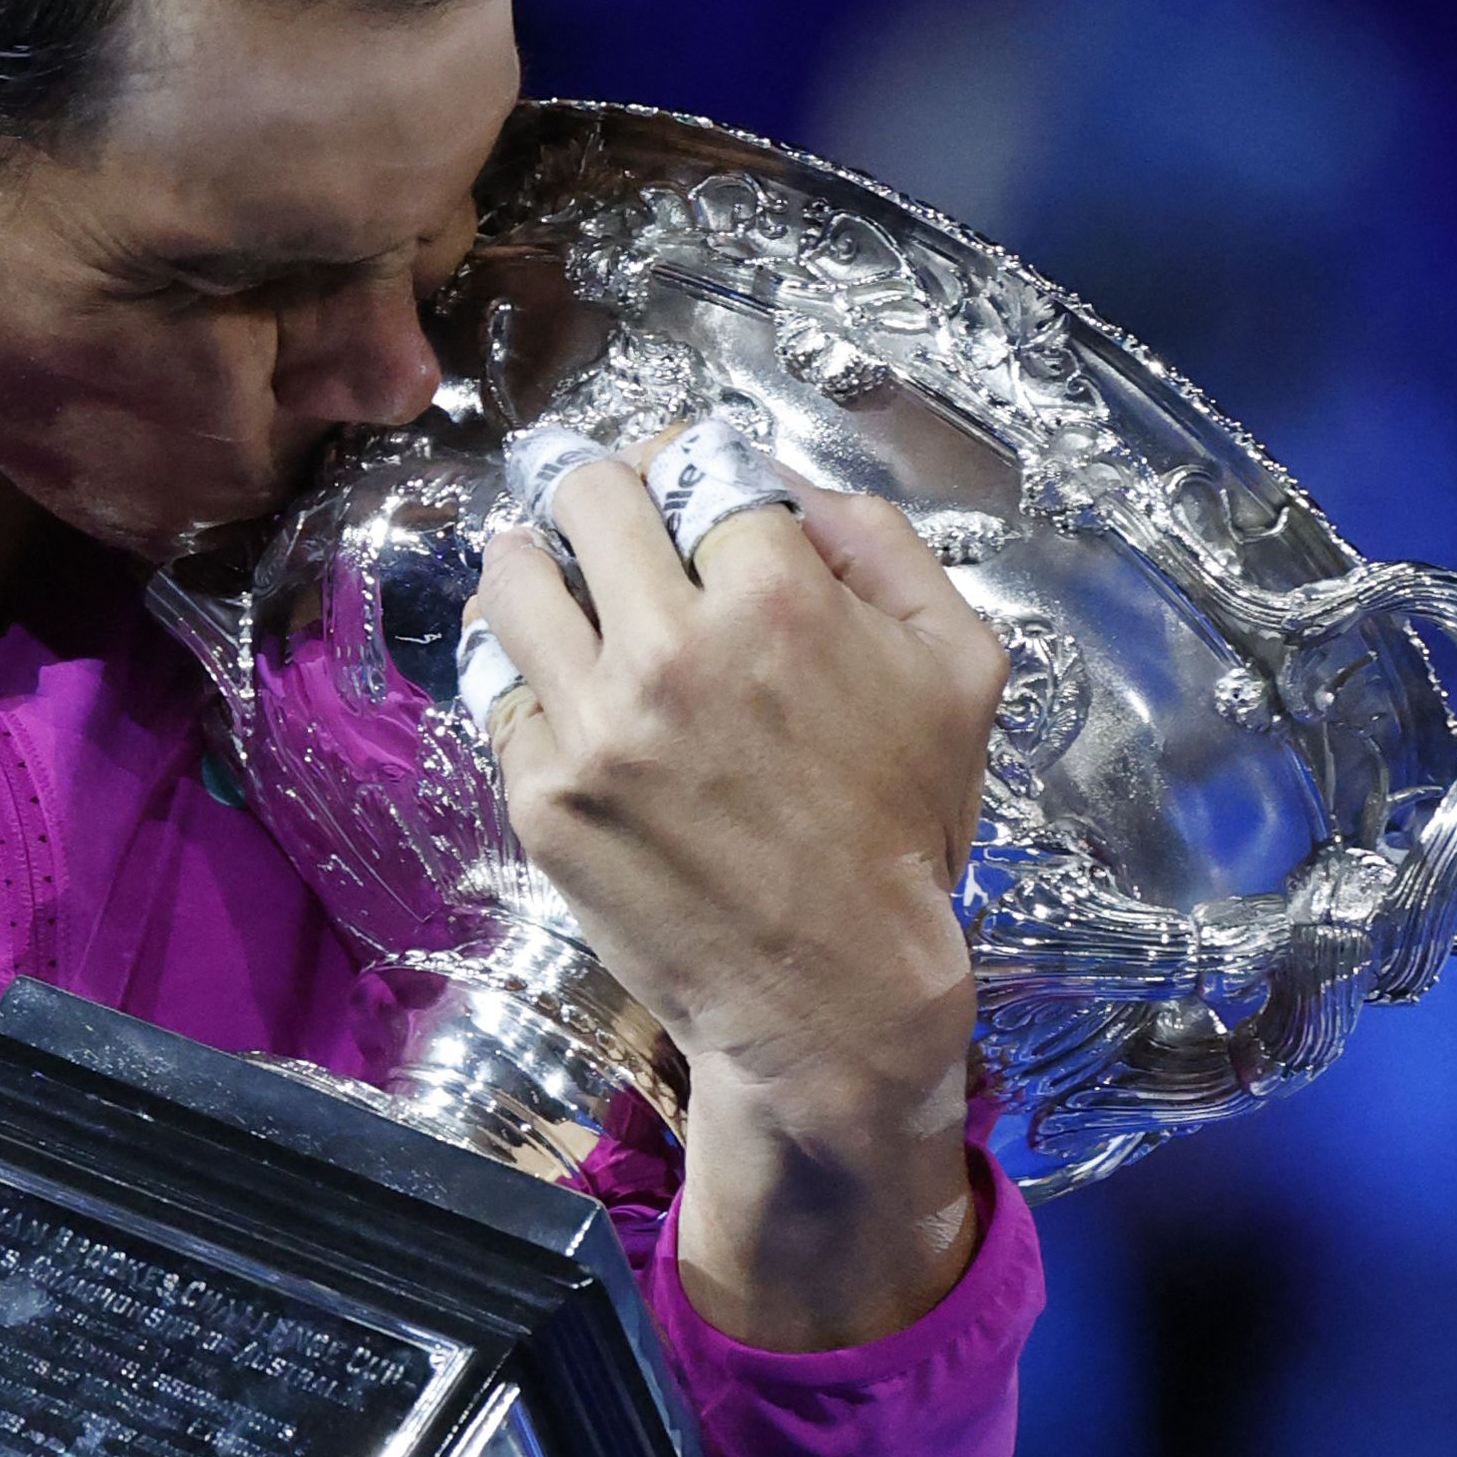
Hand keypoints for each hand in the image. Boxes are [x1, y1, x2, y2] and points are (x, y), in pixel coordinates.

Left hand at [461, 434, 1007, 1348]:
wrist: (832, 995)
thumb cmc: (901, 830)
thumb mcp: (957, 667)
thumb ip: (884, 546)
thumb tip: (794, 485)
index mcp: (777, 600)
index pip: (694, 461)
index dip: (691, 465)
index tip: (683, 489)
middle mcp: (670, 649)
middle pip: (585, 494)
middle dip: (604, 495)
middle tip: (613, 523)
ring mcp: (592, 725)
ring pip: (511, 577)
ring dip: (534, 563)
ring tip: (555, 581)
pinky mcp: (542, 793)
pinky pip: (499, 687)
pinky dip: (527, 676)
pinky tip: (560, 688)